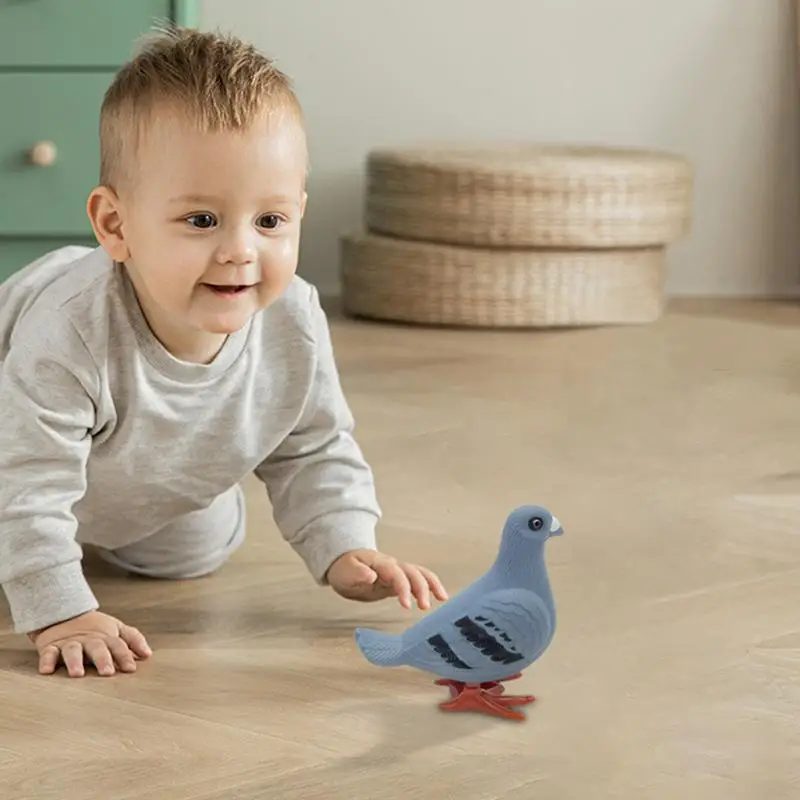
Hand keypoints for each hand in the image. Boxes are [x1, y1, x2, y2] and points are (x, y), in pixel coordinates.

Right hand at [28, 610, 151, 676]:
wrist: (65, 613)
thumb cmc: (95, 628)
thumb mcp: (116, 629)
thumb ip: (133, 640)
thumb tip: (148, 654)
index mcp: (106, 637)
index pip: (118, 645)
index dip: (125, 655)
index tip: (131, 668)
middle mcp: (89, 640)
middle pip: (97, 648)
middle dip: (103, 659)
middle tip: (107, 673)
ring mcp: (70, 642)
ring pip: (72, 651)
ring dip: (75, 661)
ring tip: (77, 674)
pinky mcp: (51, 646)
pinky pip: (48, 653)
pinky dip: (46, 661)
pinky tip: (47, 671)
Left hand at [326, 549, 447, 609]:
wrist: (345, 565)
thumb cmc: (344, 568)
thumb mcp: (345, 571)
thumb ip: (357, 573)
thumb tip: (370, 576)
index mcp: (380, 563)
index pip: (396, 573)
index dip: (403, 588)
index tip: (406, 606)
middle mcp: (393, 565)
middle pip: (413, 572)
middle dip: (422, 588)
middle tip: (425, 607)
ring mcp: (398, 571)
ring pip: (420, 573)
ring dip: (431, 584)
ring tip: (442, 598)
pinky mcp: (400, 580)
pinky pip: (418, 580)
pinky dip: (430, 586)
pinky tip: (439, 597)